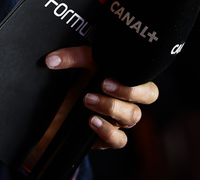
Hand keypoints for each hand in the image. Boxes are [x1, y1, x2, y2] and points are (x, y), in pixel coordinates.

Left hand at [41, 45, 158, 149]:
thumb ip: (71, 58)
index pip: (147, 84)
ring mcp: (120, 121)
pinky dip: (107, 131)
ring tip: (88, 99)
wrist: (59, 111)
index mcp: (128, 82)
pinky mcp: (108, 138)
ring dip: (111, 107)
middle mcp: (128, 102)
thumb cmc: (77, 85)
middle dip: (128, 91)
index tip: (109, 77)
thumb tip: (52, 59)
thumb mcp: (77, 67)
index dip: (136, 82)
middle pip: (147, 98)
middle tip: (104, 85)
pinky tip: (92, 121)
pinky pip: (118, 140)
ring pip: (132, 117)